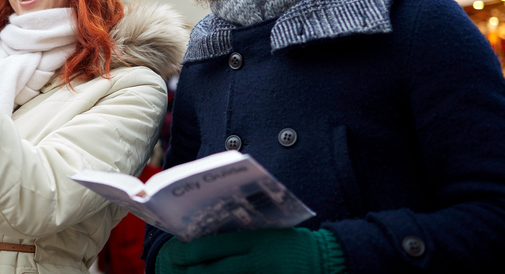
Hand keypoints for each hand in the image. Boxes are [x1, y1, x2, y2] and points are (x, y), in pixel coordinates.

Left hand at [156, 228, 340, 273]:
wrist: (328, 261)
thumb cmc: (295, 244)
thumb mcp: (267, 234)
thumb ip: (241, 239)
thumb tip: (207, 243)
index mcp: (257, 242)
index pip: (213, 247)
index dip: (190, 254)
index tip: (176, 255)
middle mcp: (258, 262)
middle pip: (213, 272)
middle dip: (191, 273)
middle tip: (176, 270)